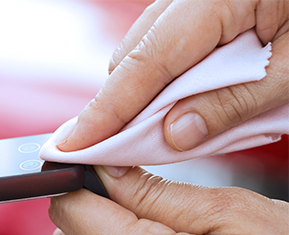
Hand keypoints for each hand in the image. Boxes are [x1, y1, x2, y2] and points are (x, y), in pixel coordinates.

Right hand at [58, 0, 288, 151]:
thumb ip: (229, 102)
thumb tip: (175, 134)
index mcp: (212, 1)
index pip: (142, 67)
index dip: (103, 112)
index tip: (73, 145)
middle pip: (132, 60)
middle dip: (121, 110)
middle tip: (121, 152)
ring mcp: (186, 1)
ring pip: (143, 54)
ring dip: (143, 97)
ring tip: (159, 130)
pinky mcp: (193, 9)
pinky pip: (161, 48)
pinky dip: (161, 80)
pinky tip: (179, 101)